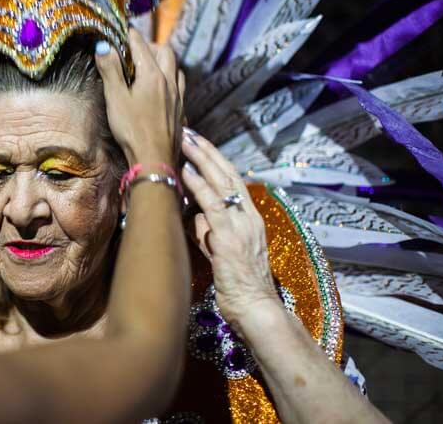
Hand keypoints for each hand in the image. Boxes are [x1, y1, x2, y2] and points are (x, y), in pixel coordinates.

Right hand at [94, 29, 185, 165]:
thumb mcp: (115, 98)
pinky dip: (169, 79)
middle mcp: (169, 81)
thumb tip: (103, 45)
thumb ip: (110, 70)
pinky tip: (160, 90)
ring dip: (163, 62)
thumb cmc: (132, 129)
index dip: (129, 35)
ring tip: (148, 68)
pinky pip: (179, 86)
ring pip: (175, 68)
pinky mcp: (180, 110)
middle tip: (133, 51)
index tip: (120, 31)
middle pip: (165, 51)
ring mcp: (178, 96)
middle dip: (150, 45)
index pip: (141, 44)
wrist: (154, 159)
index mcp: (152, 74)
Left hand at [179, 130, 279, 330]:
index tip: (199, 143)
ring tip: (185, 140)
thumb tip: (194, 219)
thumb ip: (210, 233)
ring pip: (222, 184)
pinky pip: (213, 207)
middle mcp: (249, 218)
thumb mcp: (222, 253)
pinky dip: (200, 187)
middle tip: (189, 131)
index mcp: (250, 220)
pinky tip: (187, 172)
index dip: (216, 160)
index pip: (233, 181)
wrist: (257, 311)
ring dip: (202, 159)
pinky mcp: (230, 240)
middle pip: (228, 174)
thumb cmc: (239, 287)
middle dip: (208, 151)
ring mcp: (241, 227)